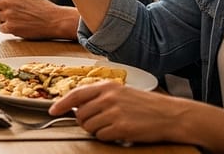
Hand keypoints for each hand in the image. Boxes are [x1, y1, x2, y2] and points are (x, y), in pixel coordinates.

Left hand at [0, 0, 79, 39]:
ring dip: (2, 20)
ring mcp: (8, 14)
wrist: (54, 19)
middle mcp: (8, 1)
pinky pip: (1, 28)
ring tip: (15, 19)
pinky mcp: (11, 27)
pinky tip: (18, 25)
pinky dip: (8, 28)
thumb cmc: (42, 8)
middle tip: (6, 12)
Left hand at [50, 81, 195, 144]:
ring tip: (113, 126)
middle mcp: (108, 97)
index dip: (61, 103)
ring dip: (97, 130)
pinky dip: (108, 137)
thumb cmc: (147, 105)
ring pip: (89, 127)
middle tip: (101, 122)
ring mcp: (114, 112)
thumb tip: (78, 106)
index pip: (76, 94)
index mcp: (107, 86)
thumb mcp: (122, 92)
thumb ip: (100, 96)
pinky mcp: (121, 127)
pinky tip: (120, 132)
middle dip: (86, 122)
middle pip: (80, 114)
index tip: (52, 111)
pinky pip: (102, 137)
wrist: (170, 115)